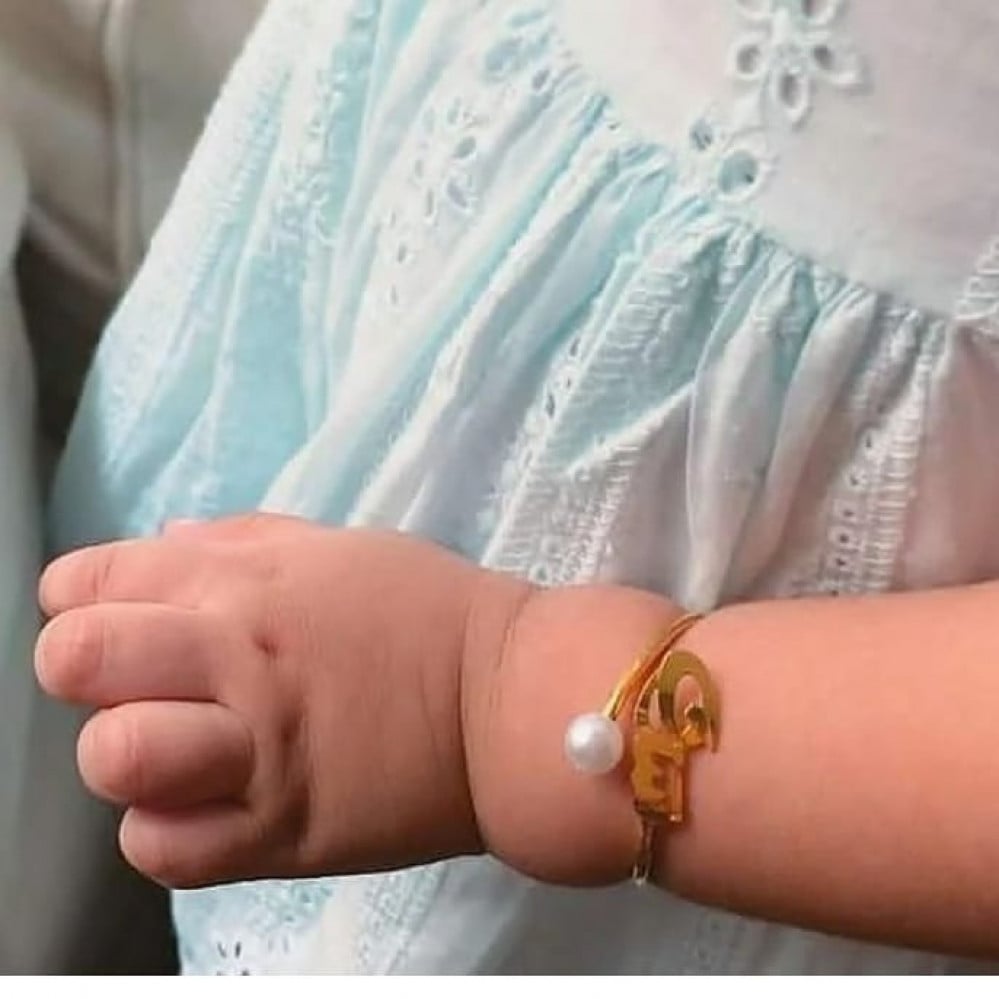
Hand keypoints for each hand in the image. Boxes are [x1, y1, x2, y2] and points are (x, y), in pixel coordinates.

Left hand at [35, 514, 527, 887]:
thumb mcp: (340, 548)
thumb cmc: (431, 611)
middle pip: (78, 660)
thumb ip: (241, 540)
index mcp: (247, 581)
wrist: (513, 701)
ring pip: (114, 756)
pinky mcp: (284, 833)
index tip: (119, 617)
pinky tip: (205, 804)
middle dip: (86, 667)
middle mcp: (238, 658)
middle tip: (139, 683)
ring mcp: (258, 751)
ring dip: (127, 751)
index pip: (91, 582)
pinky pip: (163, 849)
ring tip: (175, 750)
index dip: (85, 600)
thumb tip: (162, 545)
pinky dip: (164, 828)